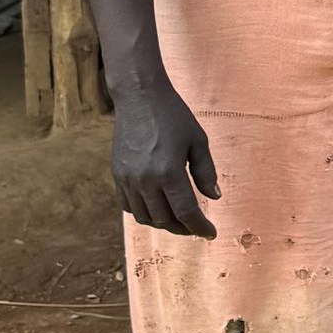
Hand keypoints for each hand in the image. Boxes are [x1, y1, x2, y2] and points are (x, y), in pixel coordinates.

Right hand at [110, 84, 219, 238]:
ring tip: (179, 220)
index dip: (200, 227)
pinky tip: (157, 208)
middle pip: (164, 220)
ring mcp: (128, 180)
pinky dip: (144, 213)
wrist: (140, 99)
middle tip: (197, 228)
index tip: (211, 233)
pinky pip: (129, 206)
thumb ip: (206, 171)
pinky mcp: (117, 176)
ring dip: (163, 224)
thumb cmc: (174, 116)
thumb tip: (214, 197)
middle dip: (183, 228)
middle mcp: (145, 181)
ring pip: (145, 217)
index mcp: (169, 172)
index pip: (186, 212)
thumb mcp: (198, 141)